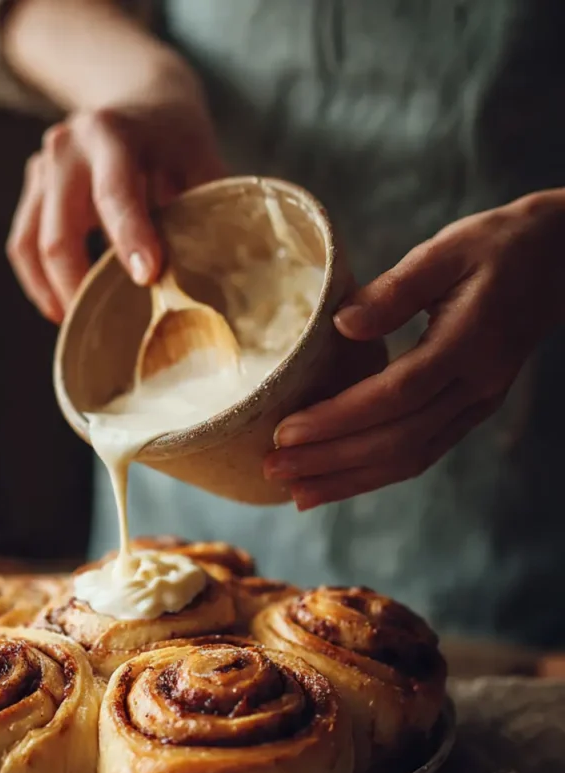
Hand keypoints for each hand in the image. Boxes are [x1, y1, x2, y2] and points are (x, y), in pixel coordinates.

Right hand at [7, 67, 225, 321]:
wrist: (136, 97)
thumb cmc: (173, 138)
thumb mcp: (200, 158)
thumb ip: (208, 207)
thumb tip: (231, 268)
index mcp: (112, 132)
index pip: (114, 192)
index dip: (130, 237)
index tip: (147, 277)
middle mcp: (66, 148)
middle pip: (60, 232)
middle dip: (82, 283)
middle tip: (108, 319)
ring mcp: (42, 169)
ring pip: (33, 245)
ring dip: (56, 291)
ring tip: (81, 321)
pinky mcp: (33, 191)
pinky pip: (23, 246)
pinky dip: (39, 283)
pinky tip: (62, 308)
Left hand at [263, 189, 564, 508]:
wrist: (560, 260)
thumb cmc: (495, 246)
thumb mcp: (448, 249)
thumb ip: (397, 288)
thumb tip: (343, 323)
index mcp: (469, 344)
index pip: (395, 394)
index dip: (338, 418)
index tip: (285, 432)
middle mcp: (476, 385)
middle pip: (397, 440)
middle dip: (330, 461)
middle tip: (272, 470)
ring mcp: (476, 404)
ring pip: (408, 459)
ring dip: (348, 480)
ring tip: (294, 493)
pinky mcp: (469, 411)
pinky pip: (418, 454)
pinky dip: (373, 475)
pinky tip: (333, 484)